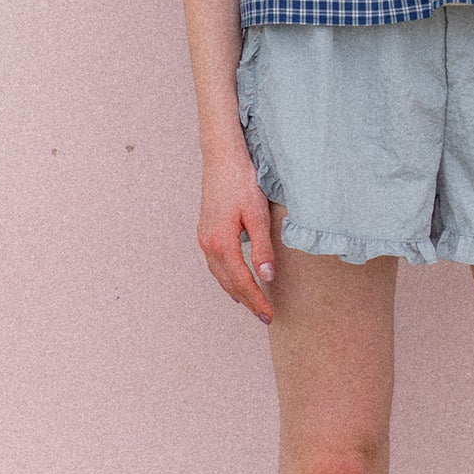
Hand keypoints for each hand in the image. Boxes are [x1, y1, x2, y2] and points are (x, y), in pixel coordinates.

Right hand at [198, 145, 275, 323]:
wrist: (222, 158)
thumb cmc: (241, 181)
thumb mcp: (257, 214)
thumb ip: (262, 247)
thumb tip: (267, 277)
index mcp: (221, 242)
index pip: (241, 281)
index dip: (256, 300)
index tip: (269, 314)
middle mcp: (208, 244)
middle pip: (228, 283)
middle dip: (247, 301)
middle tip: (264, 315)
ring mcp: (204, 238)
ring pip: (219, 275)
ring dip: (235, 292)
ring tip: (251, 304)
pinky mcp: (205, 231)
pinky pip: (215, 264)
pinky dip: (226, 278)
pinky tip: (234, 280)